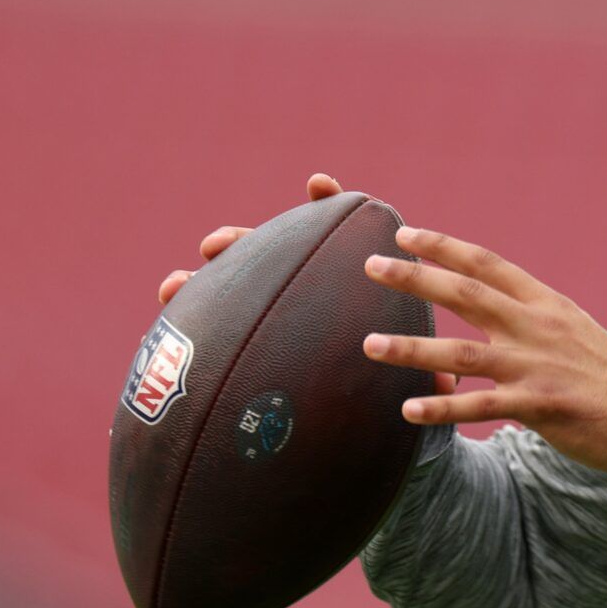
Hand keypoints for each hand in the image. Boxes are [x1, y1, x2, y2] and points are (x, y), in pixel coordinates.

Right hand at [155, 173, 454, 400]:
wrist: (369, 423)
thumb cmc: (397, 385)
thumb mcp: (416, 378)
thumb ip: (430, 374)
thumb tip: (445, 377)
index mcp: (350, 285)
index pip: (338, 233)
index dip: (328, 204)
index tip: (319, 184)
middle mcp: (306, 291)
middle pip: (271, 254)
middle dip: (242, 243)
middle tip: (217, 243)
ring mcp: (274, 313)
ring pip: (233, 287)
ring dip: (201, 282)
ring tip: (175, 284)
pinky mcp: (251, 343)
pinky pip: (214, 331)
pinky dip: (186, 323)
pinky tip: (162, 322)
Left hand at [359, 225, 606, 477]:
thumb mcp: (574, 332)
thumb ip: (533, 320)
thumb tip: (496, 312)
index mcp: (546, 305)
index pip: (488, 265)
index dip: (443, 247)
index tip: (404, 234)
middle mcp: (538, 327)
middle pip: (467, 293)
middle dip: (415, 278)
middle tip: (370, 265)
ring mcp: (538, 366)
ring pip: (463, 352)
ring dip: (412, 347)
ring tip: (369, 345)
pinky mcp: (541, 406)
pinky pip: (482, 407)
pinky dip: (443, 408)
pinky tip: (409, 410)